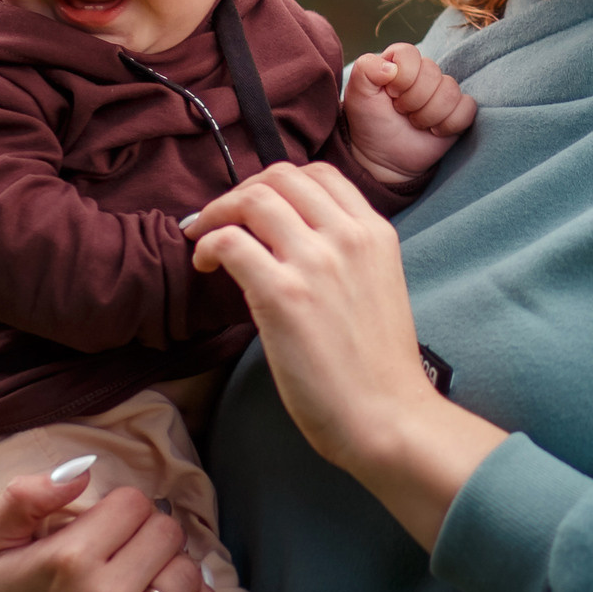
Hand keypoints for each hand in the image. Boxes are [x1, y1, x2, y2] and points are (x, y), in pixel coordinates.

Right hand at [0, 463, 223, 591]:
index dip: (121, 509)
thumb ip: (25, 495)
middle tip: (126, 551)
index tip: (107, 526)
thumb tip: (83, 467)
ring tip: (143, 578)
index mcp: (66, 561)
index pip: (134, 503)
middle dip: (148, 534)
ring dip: (170, 569)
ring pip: (188, 574)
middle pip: (166, 533)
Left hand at [188, 162, 505, 549]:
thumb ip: (344, 254)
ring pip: (254, 200)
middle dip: (241, 193)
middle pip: (280, 177)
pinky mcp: (284, 295)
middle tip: (219, 221)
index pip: (318, 173)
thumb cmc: (378, 368)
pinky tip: (205, 267)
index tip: (254, 209)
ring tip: (205, 242)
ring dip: (218, 214)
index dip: (275, 184)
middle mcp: (347, 236)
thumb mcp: (377, 285)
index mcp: (374, 232)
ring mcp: (316, 262)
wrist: (388, 417)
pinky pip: (231, 242)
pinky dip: (209, 245)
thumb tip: (288, 241)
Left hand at [340, 44, 476, 186]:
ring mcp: (442, 92)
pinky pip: (468, 108)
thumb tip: (391, 67)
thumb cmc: (369, 122)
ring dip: (429, 115)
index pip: (410, 53)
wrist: (382, 157)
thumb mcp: (357, 94)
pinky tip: (434, 131)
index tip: (391, 94)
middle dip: (413, 100)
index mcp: (400, 62)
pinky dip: (450, 124)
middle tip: (401, 113)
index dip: (402, 76)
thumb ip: (365, 69)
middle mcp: (424, 73)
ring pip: (451, 92)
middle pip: (433, 73)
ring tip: (415, 123)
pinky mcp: (457, 111)